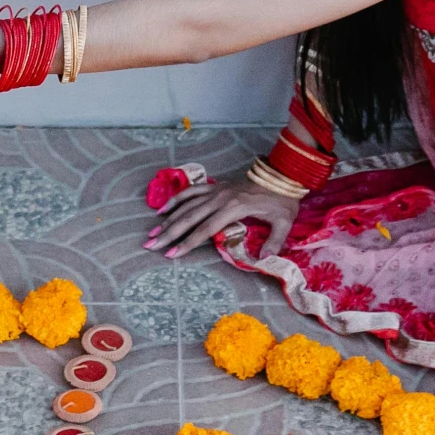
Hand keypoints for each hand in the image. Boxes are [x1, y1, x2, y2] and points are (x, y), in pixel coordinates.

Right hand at [145, 176, 302, 258]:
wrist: (283, 174)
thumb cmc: (283, 200)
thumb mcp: (284, 221)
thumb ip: (274, 240)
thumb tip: (263, 259)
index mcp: (233, 208)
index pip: (205, 229)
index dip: (187, 243)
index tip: (172, 254)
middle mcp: (220, 198)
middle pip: (189, 218)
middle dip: (168, 233)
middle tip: (150, 246)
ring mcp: (216, 190)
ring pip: (186, 206)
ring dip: (167, 220)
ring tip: (152, 234)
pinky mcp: (215, 186)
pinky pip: (191, 192)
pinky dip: (176, 200)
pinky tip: (162, 210)